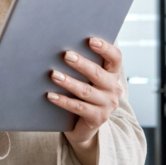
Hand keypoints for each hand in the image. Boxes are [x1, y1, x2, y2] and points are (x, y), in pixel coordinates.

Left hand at [46, 38, 124, 164]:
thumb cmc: (83, 92)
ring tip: (54, 75)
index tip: (91, 40)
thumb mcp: (86, 78)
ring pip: (86, 91)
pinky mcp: (97, 118)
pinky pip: (78, 108)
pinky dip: (63, 101)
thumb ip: (80, 63)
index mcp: (112, 74)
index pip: (115, 58)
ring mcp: (107, 105)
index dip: (105, 48)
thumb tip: (59, 44)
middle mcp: (113, 88)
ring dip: (69, 82)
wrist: (85, 124)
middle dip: (81, 64)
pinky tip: (50, 95)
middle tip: (66, 54)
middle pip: (98, 73)